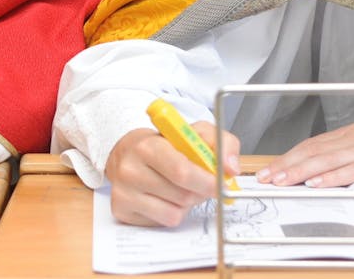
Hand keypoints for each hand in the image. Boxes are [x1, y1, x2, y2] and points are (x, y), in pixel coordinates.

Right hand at [104, 122, 240, 226]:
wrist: (127, 153)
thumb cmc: (164, 144)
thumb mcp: (192, 133)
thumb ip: (220, 142)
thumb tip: (231, 168)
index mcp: (148, 145)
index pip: (182, 171)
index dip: (207, 181)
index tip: (220, 184)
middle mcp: (130, 169)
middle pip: (183, 195)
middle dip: (200, 192)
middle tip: (201, 183)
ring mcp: (123, 192)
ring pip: (176, 212)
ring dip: (187, 203)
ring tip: (178, 187)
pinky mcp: (122, 211)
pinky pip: (165, 221)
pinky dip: (172, 212)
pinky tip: (165, 197)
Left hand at [256, 103, 353, 187]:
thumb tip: (343, 165)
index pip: (316, 145)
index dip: (291, 157)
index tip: (273, 167)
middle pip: (314, 151)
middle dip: (286, 165)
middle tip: (265, 177)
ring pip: (326, 160)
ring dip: (299, 171)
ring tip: (280, 181)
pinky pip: (353, 169)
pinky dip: (331, 177)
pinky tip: (316, 183)